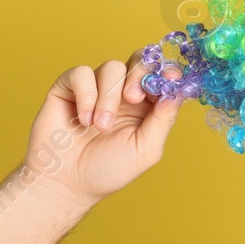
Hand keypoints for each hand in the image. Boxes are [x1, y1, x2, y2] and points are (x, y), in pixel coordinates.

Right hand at [22, 50, 184, 207]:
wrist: (67, 183)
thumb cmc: (107, 171)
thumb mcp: (145, 149)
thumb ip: (163, 120)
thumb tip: (178, 91)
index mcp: (146, 107)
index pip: (162, 76)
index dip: (167, 72)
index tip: (170, 79)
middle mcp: (123, 93)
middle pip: (140, 60)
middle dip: (141, 75)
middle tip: (133, 99)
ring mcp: (96, 88)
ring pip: (112, 67)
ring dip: (109, 97)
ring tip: (100, 127)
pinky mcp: (70, 87)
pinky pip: (82, 73)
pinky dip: (86, 95)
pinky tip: (83, 120)